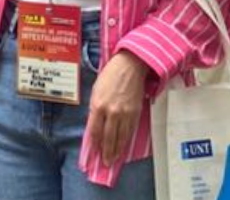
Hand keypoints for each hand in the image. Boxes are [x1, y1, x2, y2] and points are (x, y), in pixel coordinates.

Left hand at [85, 50, 148, 167]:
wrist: (130, 67)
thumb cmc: (109, 76)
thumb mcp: (96, 90)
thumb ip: (95, 108)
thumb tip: (95, 125)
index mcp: (98, 105)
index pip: (95, 130)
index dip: (95, 144)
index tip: (93, 153)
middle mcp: (111, 112)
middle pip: (108, 138)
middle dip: (106, 152)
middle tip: (105, 163)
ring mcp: (125, 114)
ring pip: (121, 137)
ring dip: (117, 150)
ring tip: (114, 160)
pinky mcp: (135, 114)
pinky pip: (130, 131)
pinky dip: (126, 141)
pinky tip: (124, 148)